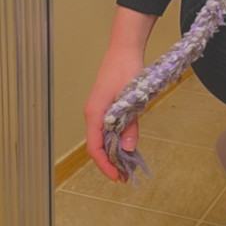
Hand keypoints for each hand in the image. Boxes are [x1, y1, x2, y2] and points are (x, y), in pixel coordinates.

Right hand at [84, 44, 143, 181]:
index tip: (118, 177)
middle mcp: (93, 113)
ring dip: (114, 153)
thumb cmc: (127, 68)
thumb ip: (130, 125)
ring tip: (128, 165)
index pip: (95, 147)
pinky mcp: (105, 106)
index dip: (105, 165)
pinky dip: (115, 140)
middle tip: (127, 176)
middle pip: (97, 146)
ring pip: (102, 138)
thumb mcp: (132, 98)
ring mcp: (98, 110)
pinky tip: (126, 146)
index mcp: (95, 113)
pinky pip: (107, 129)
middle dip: (111, 163)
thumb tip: (129, 148)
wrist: (124, 48)